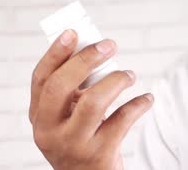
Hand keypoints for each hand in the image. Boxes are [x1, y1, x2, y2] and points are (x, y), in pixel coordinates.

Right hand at [29, 30, 153, 169]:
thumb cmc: (83, 138)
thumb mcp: (69, 116)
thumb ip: (76, 89)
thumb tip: (96, 50)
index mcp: (40, 116)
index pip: (41, 79)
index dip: (55, 53)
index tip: (73, 32)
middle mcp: (49, 131)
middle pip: (61, 87)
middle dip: (86, 60)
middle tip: (110, 45)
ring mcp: (73, 145)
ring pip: (93, 103)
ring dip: (116, 81)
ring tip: (130, 75)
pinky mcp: (98, 155)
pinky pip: (122, 121)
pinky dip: (138, 105)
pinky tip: (147, 98)